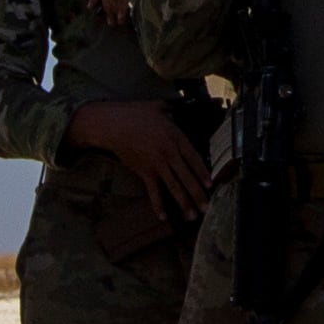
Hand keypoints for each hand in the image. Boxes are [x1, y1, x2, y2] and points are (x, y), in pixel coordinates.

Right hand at [65, 98, 213, 220]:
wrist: (113, 125)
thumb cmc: (134, 114)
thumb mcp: (158, 107)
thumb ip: (170, 111)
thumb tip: (174, 109)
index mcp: (176, 137)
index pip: (194, 159)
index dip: (203, 173)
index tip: (210, 185)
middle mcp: (169, 153)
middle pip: (188, 177)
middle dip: (198, 195)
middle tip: (207, 208)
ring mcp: (157, 164)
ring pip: (174, 187)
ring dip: (184, 203)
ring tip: (192, 216)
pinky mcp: (144, 172)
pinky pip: (153, 191)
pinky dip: (158, 205)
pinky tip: (164, 217)